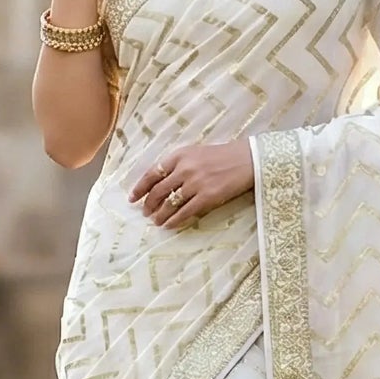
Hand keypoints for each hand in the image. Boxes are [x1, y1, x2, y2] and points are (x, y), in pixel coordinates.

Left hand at [129, 140, 254, 228]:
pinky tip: (170, 225)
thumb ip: (178, 164)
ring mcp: (196, 183)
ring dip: (160, 215)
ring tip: (156, 221)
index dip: (140, 188)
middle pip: (158, 191)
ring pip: (170, 203)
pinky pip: (185, 212)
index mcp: (180, 155)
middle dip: (148, 204)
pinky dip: (175, 220)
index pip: (152, 173)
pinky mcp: (208, 197)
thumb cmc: (222, 156)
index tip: (132, 198)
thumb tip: (160, 182)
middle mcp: (185, 169)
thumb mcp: (196, 153)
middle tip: (145, 212)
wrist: (247, 159)